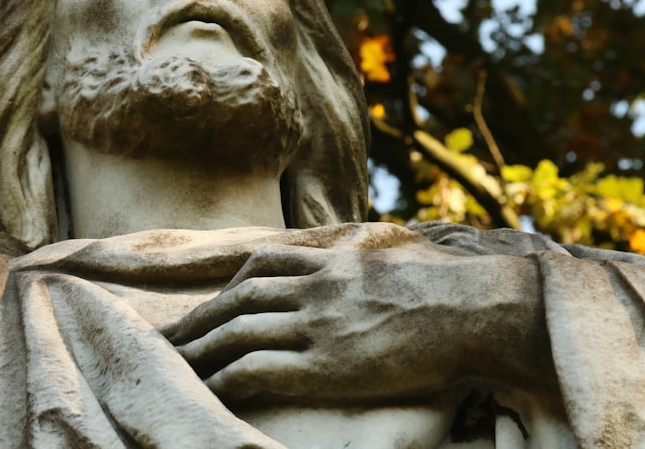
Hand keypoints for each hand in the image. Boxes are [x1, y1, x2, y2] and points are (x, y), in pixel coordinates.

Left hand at [162, 240, 552, 403]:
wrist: (476, 308)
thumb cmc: (448, 287)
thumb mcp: (396, 258)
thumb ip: (364, 259)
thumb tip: (360, 257)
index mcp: (330, 262)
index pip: (259, 266)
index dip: (225, 287)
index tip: (206, 305)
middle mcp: (315, 286)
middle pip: (236, 298)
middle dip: (198, 319)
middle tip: (168, 338)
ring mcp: (317, 323)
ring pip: (237, 330)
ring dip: (199, 347)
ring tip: (174, 365)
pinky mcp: (325, 363)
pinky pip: (258, 366)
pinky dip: (225, 375)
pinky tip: (209, 388)